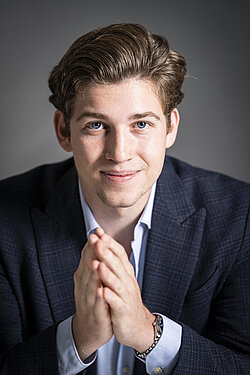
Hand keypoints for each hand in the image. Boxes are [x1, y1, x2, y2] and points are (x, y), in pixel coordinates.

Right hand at [72, 229, 112, 360]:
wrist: (89, 330)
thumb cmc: (92, 301)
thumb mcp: (90, 280)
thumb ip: (91, 263)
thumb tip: (94, 242)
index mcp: (84, 277)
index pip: (87, 258)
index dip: (91, 245)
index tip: (96, 230)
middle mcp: (84, 287)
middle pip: (87, 267)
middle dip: (91, 253)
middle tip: (94, 238)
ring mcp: (88, 301)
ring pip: (91, 285)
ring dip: (93, 273)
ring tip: (96, 261)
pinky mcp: (96, 315)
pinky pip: (97, 305)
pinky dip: (99, 298)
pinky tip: (101, 290)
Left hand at [94, 231, 154, 352]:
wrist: (137, 325)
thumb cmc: (125, 299)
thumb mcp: (120, 278)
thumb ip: (113, 262)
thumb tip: (103, 242)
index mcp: (125, 272)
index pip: (118, 253)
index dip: (109, 242)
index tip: (98, 231)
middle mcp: (127, 281)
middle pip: (117, 264)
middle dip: (106, 252)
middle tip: (97, 241)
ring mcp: (126, 296)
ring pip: (117, 282)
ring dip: (107, 273)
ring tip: (98, 264)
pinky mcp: (123, 311)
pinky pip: (116, 303)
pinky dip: (110, 297)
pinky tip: (102, 291)